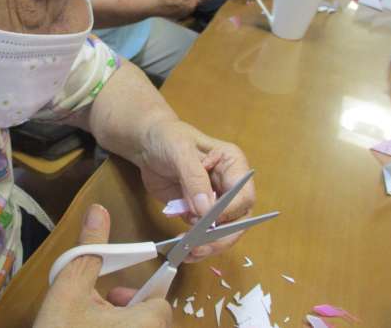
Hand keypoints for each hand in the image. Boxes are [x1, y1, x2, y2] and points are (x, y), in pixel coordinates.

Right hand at [34, 204, 171, 327]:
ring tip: (86, 322)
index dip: (138, 295)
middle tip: (97, 309)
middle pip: (150, 321)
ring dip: (117, 325)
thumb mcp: (69, 289)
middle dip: (125, 312)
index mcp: (146, 325)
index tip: (112, 294)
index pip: (160, 302)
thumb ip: (88, 249)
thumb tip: (99, 208)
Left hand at [136, 120, 254, 261]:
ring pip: (223, 232)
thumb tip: (205, 211)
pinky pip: (204, 234)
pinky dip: (196, 245)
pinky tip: (183, 251)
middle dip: (221, 237)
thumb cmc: (167, 138)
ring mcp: (215, 201)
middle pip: (238, 220)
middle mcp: (229, 186)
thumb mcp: (180, 151)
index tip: (208, 221)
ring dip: (208, 245)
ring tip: (188, 252)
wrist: (146, 143)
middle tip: (200, 246)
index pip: (244, 196)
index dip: (229, 212)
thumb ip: (194, 179)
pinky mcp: (199, 212)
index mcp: (233, 165)